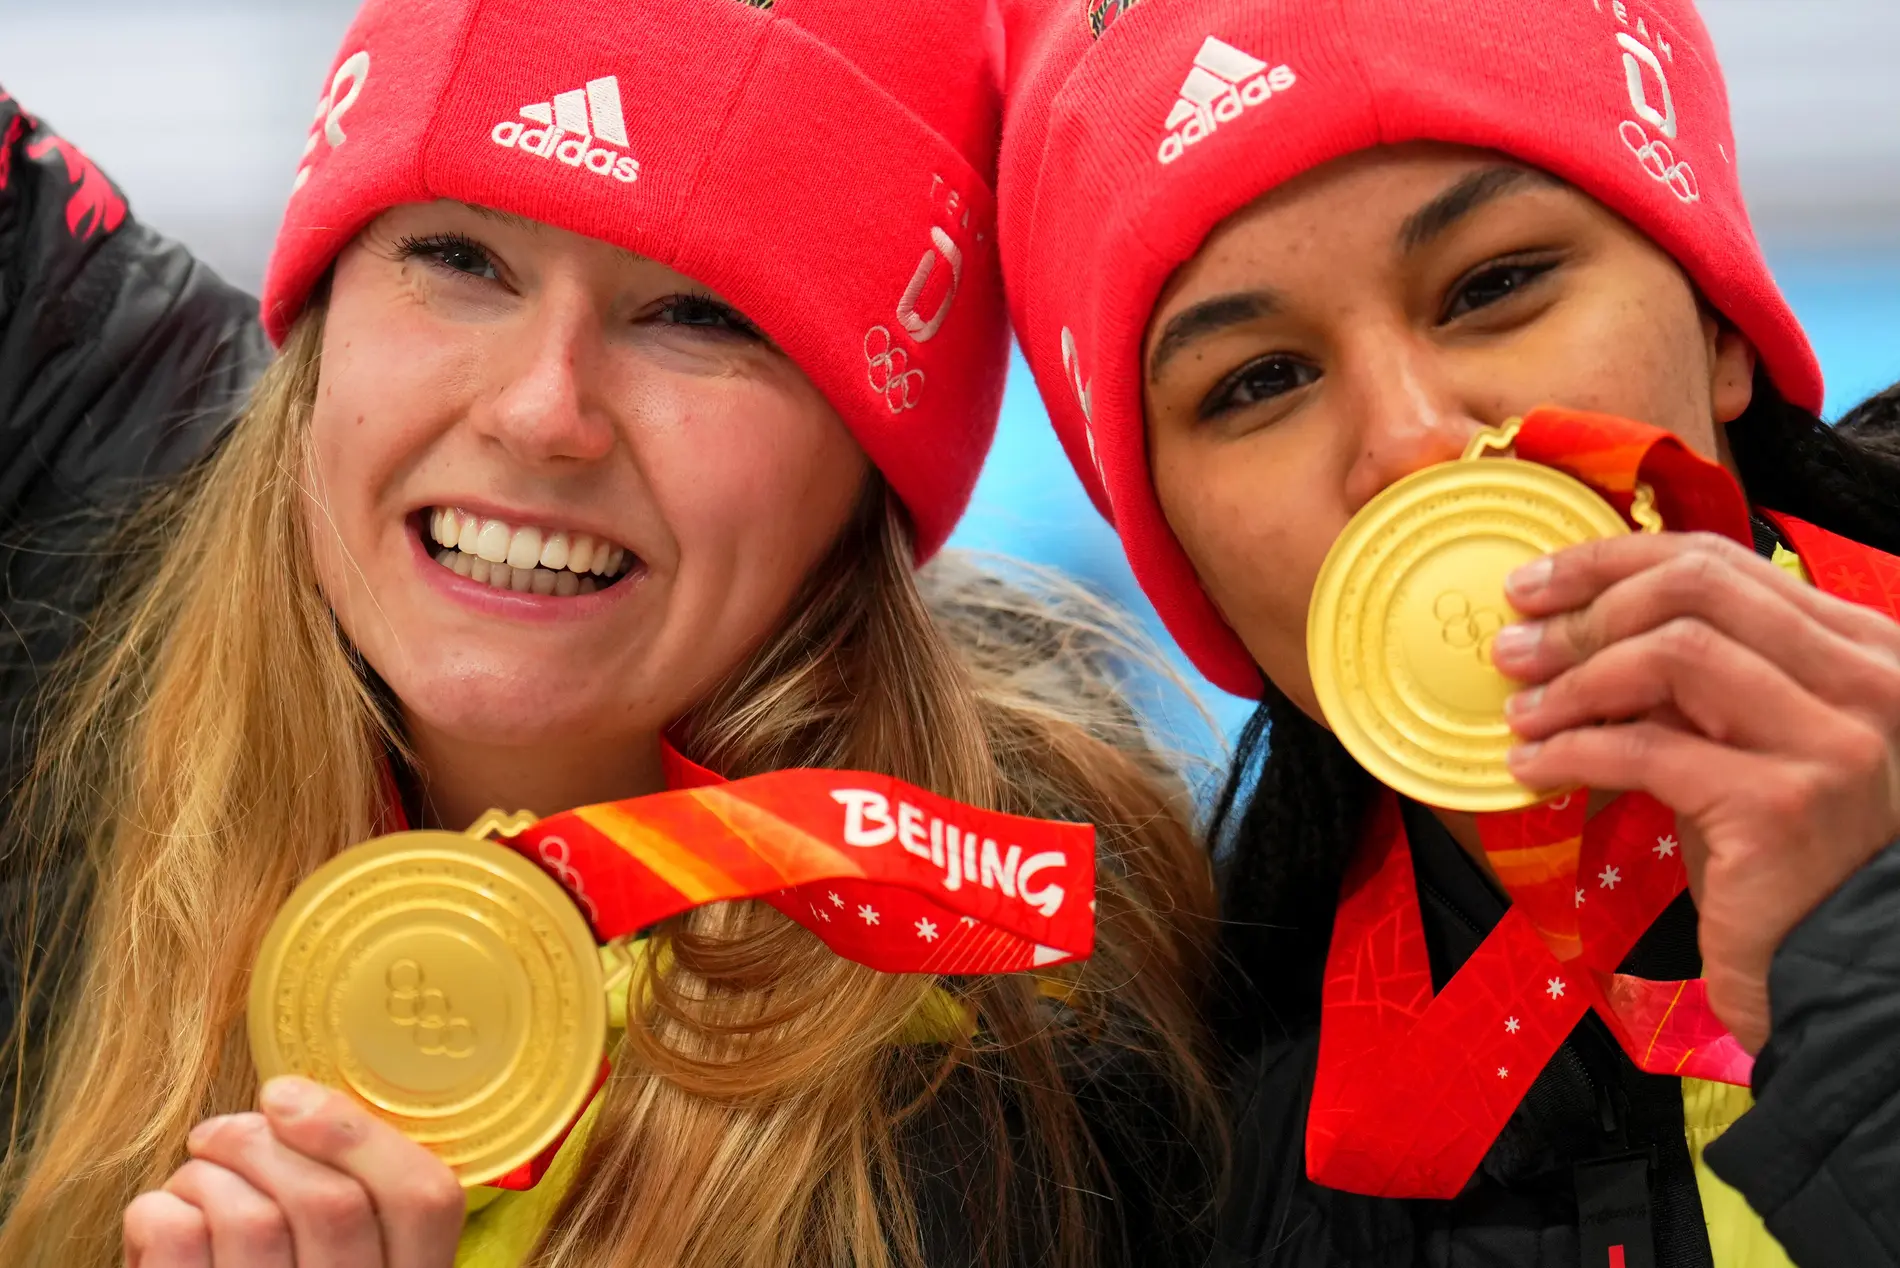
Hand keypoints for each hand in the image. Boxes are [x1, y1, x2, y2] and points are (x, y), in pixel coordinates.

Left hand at [123, 1076, 462, 1267]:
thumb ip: (353, 1196)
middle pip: (331, 1200)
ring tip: (192, 1185)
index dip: (357, 1133)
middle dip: (257, 1141)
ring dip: (204, 1176)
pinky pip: (178, 1240)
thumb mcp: (344, 1254)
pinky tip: (159, 1220)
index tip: (287, 1097)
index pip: (425, 1198)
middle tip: (218, 1135)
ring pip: (250, 1218)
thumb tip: (295, 1105)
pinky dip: (155, 1210)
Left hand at [1491, 531, 1899, 1053]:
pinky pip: (1647, 749)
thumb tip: (1575, 631)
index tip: (1536, 581)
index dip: (1612, 561)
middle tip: (1514, 643)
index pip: (1720, 562)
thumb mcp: (1748, 742)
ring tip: (1519, 711)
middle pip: (1696, 589)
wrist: (1843, 967)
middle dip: (1586, 608)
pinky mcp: (1783, 806)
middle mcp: (1864, 681)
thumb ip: (1694, 684)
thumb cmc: (1787, 855)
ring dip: (1573, 679)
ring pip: (1672, 653)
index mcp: (1858, 648)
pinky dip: (1571, 750)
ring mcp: (1832, 741)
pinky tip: (1531, 768)